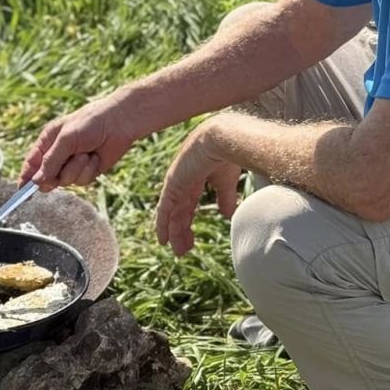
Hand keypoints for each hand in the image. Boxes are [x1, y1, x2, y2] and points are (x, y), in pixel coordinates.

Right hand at [20, 94, 138, 190]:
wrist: (120, 123)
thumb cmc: (91, 123)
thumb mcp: (67, 139)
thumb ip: (51, 161)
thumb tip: (36, 181)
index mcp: (48, 141)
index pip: (32, 163)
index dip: (26, 177)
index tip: (22, 191)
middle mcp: (58, 154)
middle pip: (47, 177)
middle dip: (55, 175)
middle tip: (62, 168)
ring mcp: (73, 164)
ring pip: (66, 181)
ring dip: (76, 169)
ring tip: (86, 154)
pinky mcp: (87, 171)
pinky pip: (82, 181)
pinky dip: (89, 171)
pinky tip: (95, 157)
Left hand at [155, 121, 242, 256]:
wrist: (222, 139)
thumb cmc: (227, 154)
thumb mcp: (226, 181)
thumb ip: (224, 198)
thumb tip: (227, 215)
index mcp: (195, 178)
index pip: (188, 205)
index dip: (188, 222)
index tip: (190, 238)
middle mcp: (182, 182)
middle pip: (179, 212)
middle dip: (181, 231)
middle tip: (183, 250)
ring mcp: (176, 183)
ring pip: (171, 214)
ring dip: (174, 233)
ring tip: (178, 251)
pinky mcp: (172, 184)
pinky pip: (164, 209)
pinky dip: (162, 225)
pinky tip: (163, 239)